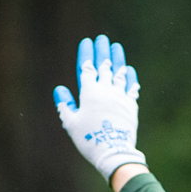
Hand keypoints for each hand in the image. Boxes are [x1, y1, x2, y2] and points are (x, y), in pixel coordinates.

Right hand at [54, 34, 145, 181]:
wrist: (114, 152)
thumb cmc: (89, 140)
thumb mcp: (71, 124)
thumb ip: (65, 105)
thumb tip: (59, 89)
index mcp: (89, 94)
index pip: (87, 68)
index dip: (86, 54)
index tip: (87, 42)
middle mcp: (106, 91)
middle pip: (104, 66)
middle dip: (102, 51)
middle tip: (102, 39)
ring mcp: (120, 97)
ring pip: (119, 73)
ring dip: (118, 59)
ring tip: (116, 47)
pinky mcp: (131, 106)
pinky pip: (131, 88)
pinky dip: (129, 78)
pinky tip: (128, 70)